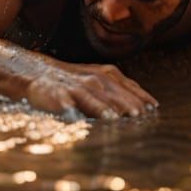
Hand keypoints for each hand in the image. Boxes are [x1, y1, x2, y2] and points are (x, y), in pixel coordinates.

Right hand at [25, 62, 157, 118]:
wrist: (37, 73)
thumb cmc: (74, 81)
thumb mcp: (98, 79)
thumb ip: (120, 90)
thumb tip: (148, 107)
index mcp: (105, 75)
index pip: (126, 86)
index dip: (139, 96)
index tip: (153, 108)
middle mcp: (91, 79)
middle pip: (111, 91)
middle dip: (124, 103)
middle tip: (138, 115)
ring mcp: (73, 87)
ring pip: (89, 96)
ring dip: (100, 106)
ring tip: (111, 117)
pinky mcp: (55, 95)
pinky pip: (62, 102)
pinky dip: (68, 107)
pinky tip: (72, 114)